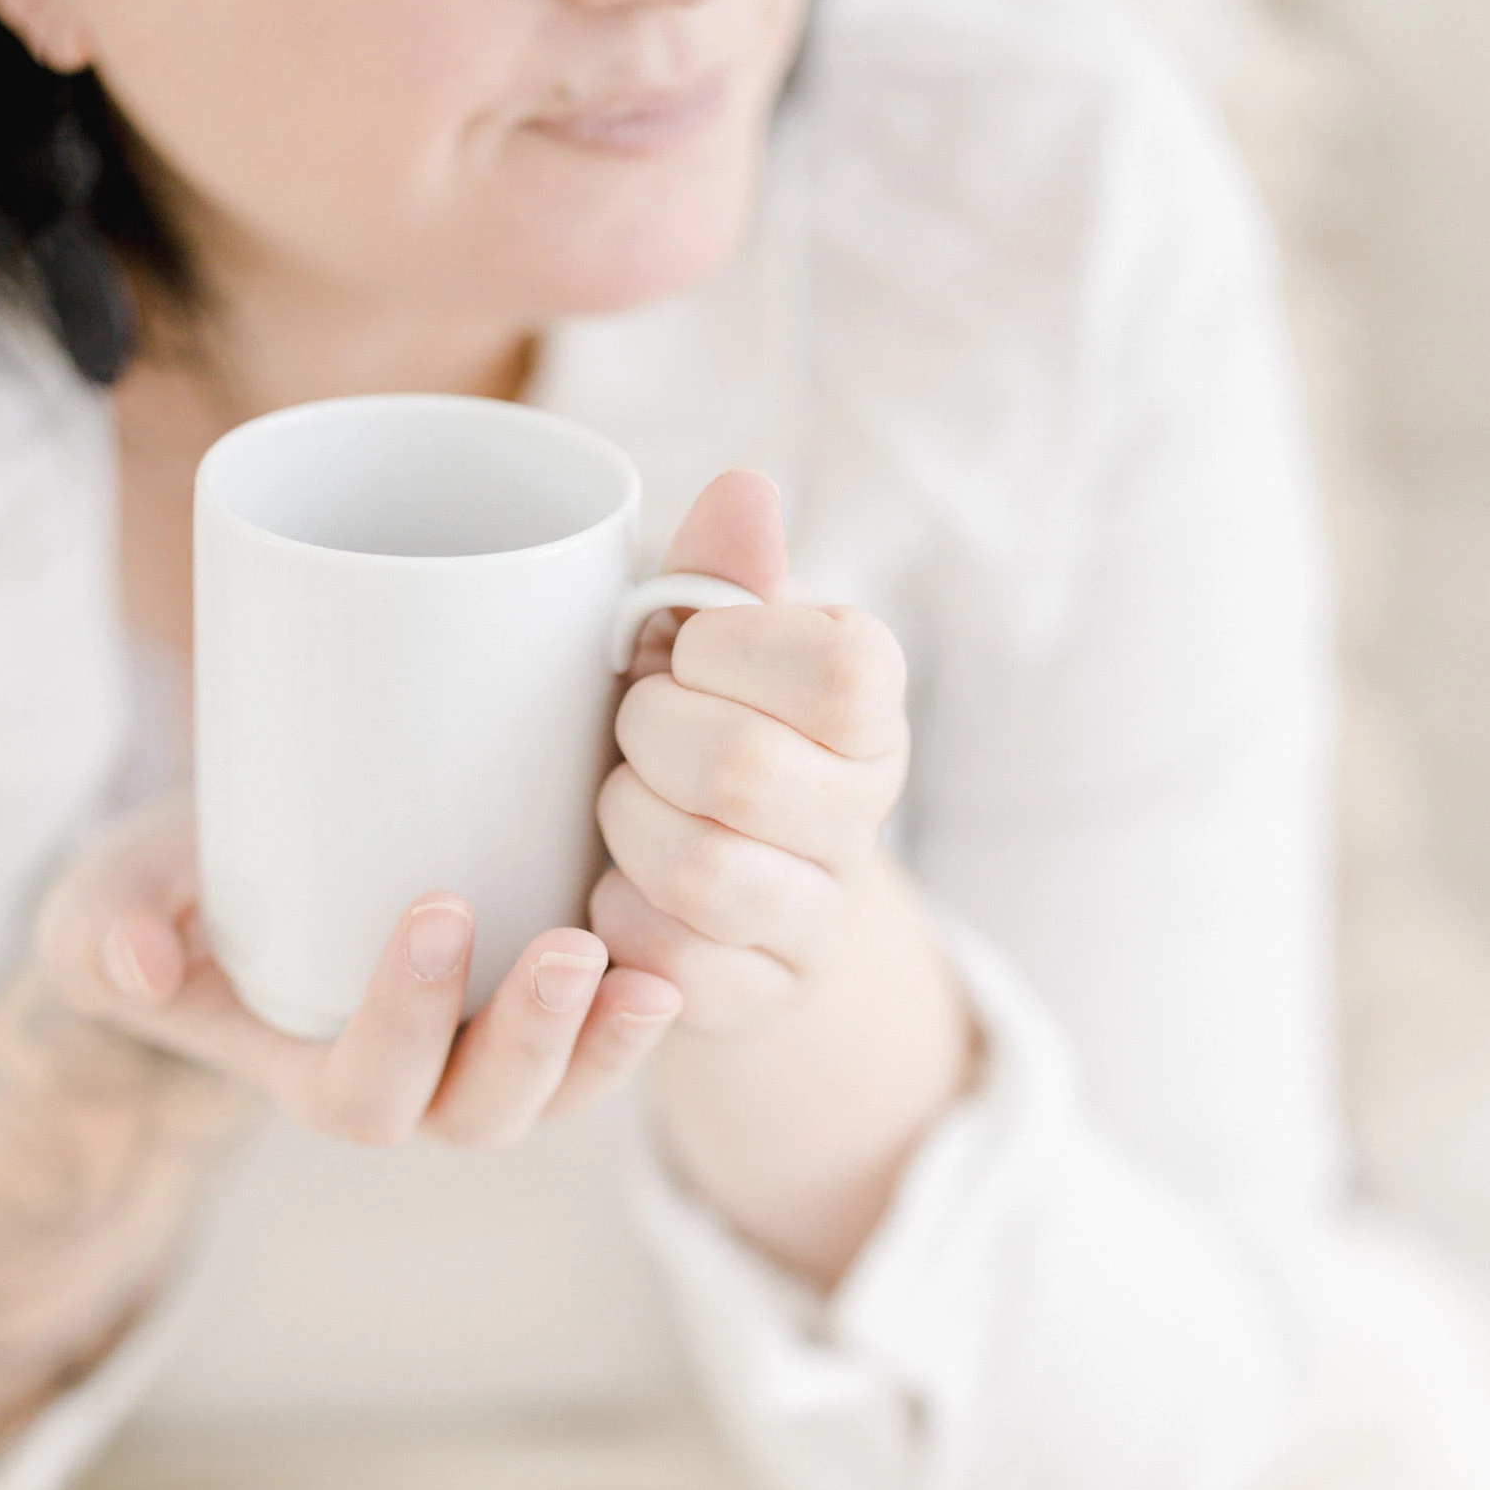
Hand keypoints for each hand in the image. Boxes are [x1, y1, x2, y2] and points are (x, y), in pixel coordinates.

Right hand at [33, 796, 684, 1147]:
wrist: (245, 863)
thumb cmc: (171, 898)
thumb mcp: (106, 905)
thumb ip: (100, 932)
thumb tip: (137, 964)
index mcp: (322, 1079)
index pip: (369, 1093)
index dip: (405, 1022)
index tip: (434, 910)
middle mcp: (421, 1086)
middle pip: (487, 1112)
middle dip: (532, 1042)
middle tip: (567, 948)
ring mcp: (492, 1047)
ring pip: (566, 1088)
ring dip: (611, 1042)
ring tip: (649, 971)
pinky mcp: (546, 993)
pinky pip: (611, 1034)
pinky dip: (650, 1000)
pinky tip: (685, 939)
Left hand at [593, 471, 911, 1031]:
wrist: (709, 877)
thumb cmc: (693, 725)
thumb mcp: (701, 642)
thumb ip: (717, 570)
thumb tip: (742, 493)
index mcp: (870, 704)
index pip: (840, 671)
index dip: (731, 654)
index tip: (690, 656)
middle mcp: (868, 813)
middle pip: (746, 771)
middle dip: (650, 741)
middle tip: (633, 734)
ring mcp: (823, 916)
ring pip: (710, 877)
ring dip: (631, 832)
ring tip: (624, 810)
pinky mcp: (765, 996)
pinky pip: (675, 964)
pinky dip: (619, 919)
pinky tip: (621, 888)